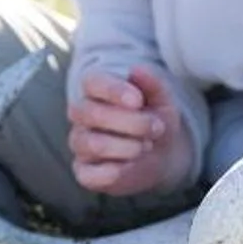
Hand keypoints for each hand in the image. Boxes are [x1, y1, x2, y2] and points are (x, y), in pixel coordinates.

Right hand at [67, 65, 188, 196]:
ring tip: (146, 147)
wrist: (161, 155)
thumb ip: (153, 83)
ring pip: (92, 144)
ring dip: (126, 147)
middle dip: (131, 122)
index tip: (138, 101)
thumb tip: (137, 70)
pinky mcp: (83, 171)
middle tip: (156, 128)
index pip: (92, 83)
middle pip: (92, 114)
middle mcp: (81, 114)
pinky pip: (88, 174)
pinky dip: (113, 172)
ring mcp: (80, 143)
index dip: (114, 90)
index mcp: (96, 90)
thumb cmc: (155, 120)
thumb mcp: (162, 100)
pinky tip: (130, 166)